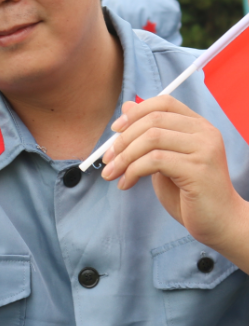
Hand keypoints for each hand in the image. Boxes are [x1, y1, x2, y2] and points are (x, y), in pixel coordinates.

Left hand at [100, 95, 248, 255]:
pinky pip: (155, 160)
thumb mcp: (164, 160)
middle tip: (107, 159)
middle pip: (154, 120)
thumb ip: (150, 136)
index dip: (136, 113)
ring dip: (124, 157)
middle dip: (123, 139)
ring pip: (152, 138)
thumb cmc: (190, 194)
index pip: (164, 103)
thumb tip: (127, 106)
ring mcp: (204, 149)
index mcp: (198, 125)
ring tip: (112, 174)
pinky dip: (133, 171)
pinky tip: (126, 184)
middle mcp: (205, 132)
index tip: (115, 130)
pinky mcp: (198, 169)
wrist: (219, 223)